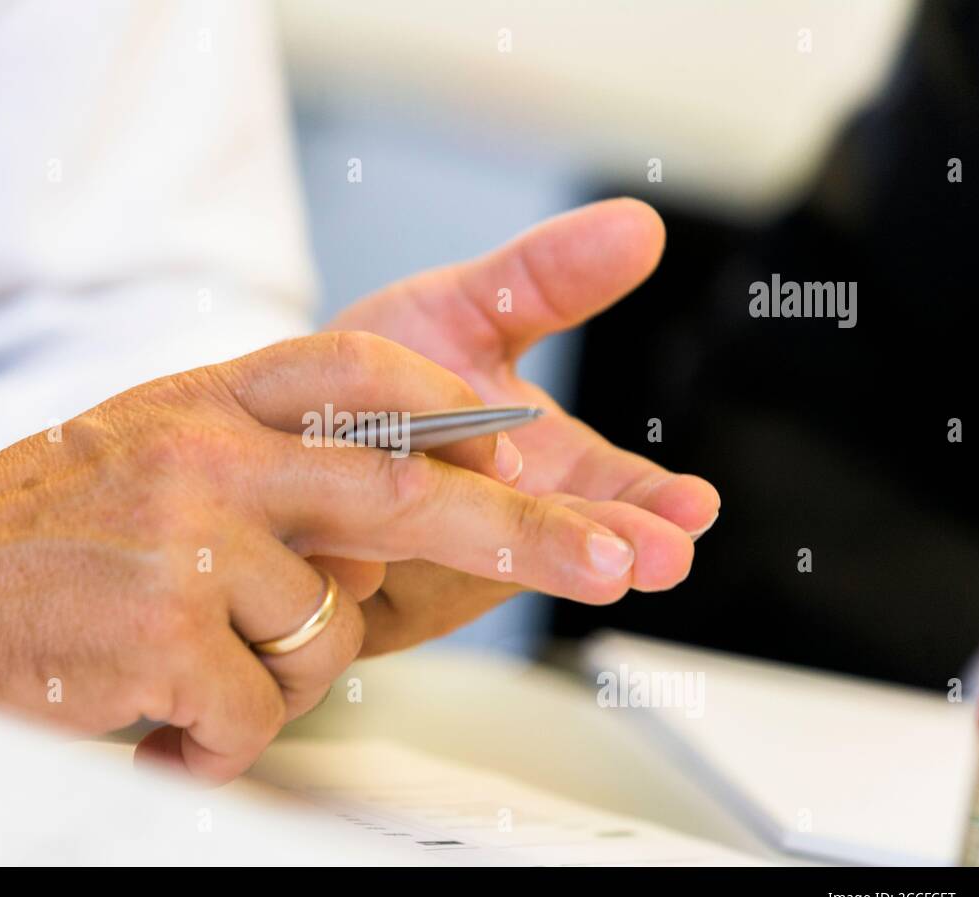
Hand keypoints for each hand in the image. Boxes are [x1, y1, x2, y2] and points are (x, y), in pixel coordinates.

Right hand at [0, 332, 644, 781]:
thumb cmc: (31, 527)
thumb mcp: (149, 447)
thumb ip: (260, 456)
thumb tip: (390, 505)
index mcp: (206, 398)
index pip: (367, 375)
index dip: (460, 413)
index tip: (534, 448)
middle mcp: (203, 453)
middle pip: (401, 489)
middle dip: (522, 532)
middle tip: (611, 556)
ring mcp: (183, 540)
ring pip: (324, 635)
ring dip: (277, 675)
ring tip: (186, 663)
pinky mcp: (160, 632)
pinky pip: (258, 712)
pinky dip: (217, 735)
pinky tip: (151, 711)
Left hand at [327, 198, 720, 651]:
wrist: (281, 422)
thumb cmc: (385, 373)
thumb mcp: (467, 309)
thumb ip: (548, 278)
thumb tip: (643, 221)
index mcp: (545, 467)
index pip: (617, 493)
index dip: (655, 503)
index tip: (697, 508)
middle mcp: (503, 521)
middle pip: (567, 539)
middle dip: (613, 546)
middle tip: (661, 557)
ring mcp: (440, 560)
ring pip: (488, 567)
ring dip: (536, 567)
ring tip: (595, 572)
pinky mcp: (371, 593)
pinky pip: (384, 584)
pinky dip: (398, 572)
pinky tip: (406, 560)